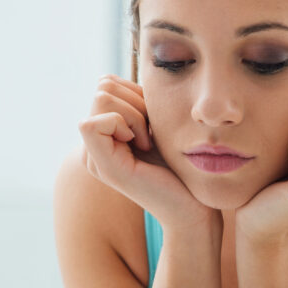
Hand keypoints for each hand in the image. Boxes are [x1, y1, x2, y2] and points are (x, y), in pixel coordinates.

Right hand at [78, 75, 216, 230]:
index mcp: (103, 136)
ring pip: (100, 98)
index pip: (106, 84)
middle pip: (102, 87)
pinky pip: (94, 123)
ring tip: (149, 141)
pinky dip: (126, 123)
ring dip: (134, 113)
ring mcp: (94, 158)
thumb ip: (136, 104)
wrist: (194, 207)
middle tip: (152, 132)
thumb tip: (111, 80)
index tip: (154, 122)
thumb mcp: (156, 125)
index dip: (135, 92)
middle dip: (135, 101)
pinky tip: (144, 146)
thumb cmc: (182, 167)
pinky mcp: (103, 167)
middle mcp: (92, 147)